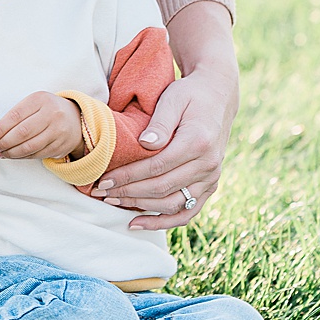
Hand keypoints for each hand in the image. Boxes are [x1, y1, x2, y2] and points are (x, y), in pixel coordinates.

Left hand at [0, 92, 83, 160]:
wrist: (75, 119)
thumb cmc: (47, 110)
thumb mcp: (34, 104)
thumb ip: (16, 115)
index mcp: (41, 100)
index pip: (16, 115)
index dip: (1, 128)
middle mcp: (52, 114)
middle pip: (22, 132)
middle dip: (5, 142)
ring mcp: (58, 131)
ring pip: (29, 146)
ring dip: (12, 152)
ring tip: (2, 153)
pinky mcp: (60, 146)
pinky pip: (37, 154)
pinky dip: (23, 157)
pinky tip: (14, 155)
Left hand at [92, 2, 238, 228]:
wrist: (218, 97)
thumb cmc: (189, 94)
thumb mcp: (173, 98)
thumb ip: (160, 122)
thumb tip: (145, 144)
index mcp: (198, 142)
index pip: (156, 167)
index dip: (128, 177)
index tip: (104, 180)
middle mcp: (208, 165)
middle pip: (162, 188)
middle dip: (128, 193)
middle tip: (101, 193)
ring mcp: (212, 178)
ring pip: (173, 205)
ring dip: (141, 208)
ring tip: (113, 204)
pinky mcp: (210, 186)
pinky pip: (188, 212)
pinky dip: (164, 222)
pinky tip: (139, 224)